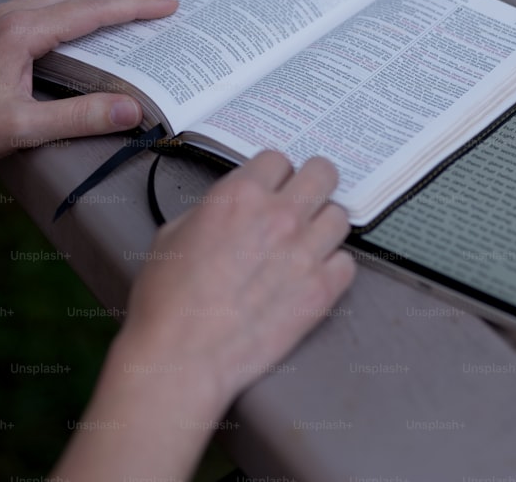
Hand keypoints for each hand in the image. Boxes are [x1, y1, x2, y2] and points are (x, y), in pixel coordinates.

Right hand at [120, 151, 355, 407]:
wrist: (182, 357)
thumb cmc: (167, 301)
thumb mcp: (173, 234)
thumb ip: (211, 210)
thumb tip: (231, 208)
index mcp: (240, 196)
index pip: (278, 159)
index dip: (274, 173)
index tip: (273, 186)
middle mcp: (279, 216)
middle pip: (323, 173)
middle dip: (313, 182)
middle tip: (305, 199)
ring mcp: (305, 253)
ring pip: (340, 216)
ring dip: (324, 225)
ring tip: (308, 241)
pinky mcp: (321, 291)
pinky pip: (347, 262)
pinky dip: (333, 267)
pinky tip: (314, 276)